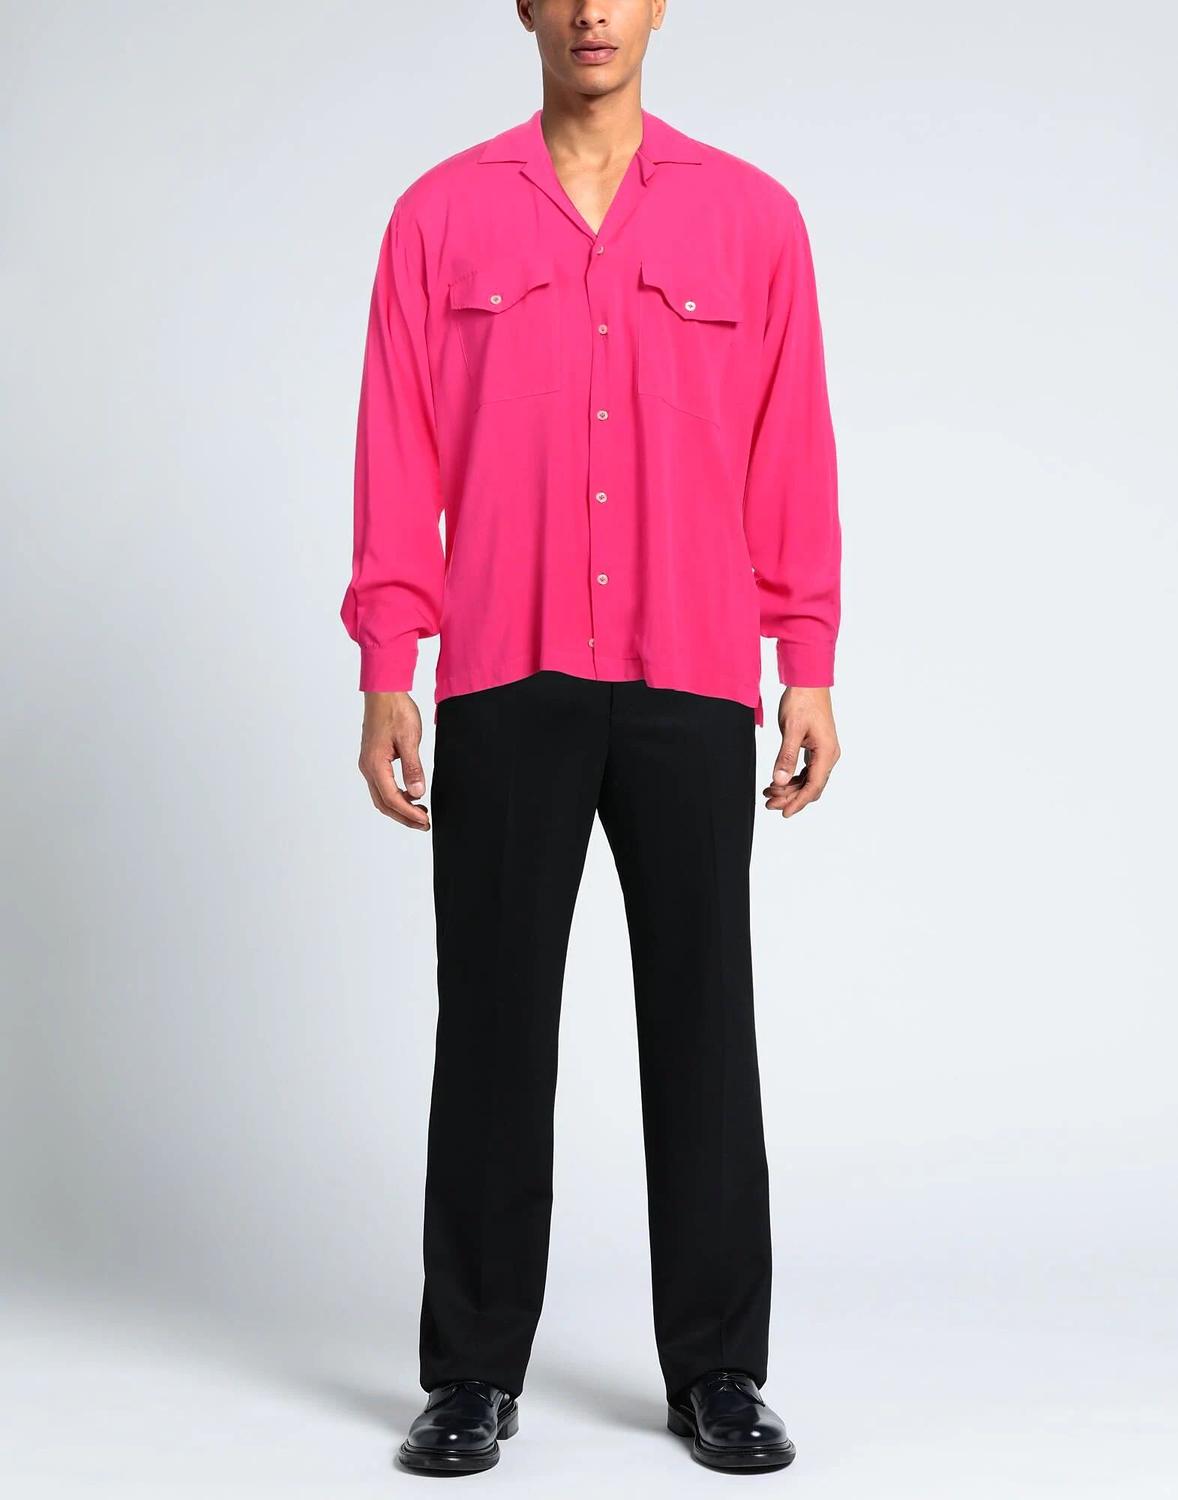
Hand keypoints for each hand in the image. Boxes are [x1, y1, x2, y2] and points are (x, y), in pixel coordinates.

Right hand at [358, 691, 429, 829]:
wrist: (384, 693)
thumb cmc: (395, 711)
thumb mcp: (409, 739)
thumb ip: (412, 768)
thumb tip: (417, 793)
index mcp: (375, 764)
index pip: (392, 799)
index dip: (409, 813)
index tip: (425, 821)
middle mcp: (367, 767)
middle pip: (383, 803)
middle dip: (403, 817)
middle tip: (424, 824)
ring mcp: (368, 764)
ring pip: (381, 796)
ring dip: (399, 807)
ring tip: (420, 813)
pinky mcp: (373, 759)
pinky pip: (381, 785)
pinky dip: (395, 795)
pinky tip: (411, 794)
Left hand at [762, 686, 840, 818]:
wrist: (808, 681)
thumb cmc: (802, 701)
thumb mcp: (791, 729)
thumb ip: (786, 756)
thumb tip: (779, 780)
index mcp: (827, 752)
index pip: (814, 785)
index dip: (798, 801)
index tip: (784, 813)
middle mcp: (829, 755)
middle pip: (811, 786)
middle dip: (790, 797)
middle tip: (768, 803)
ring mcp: (824, 752)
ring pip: (808, 779)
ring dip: (790, 789)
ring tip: (768, 793)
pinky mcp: (816, 747)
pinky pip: (806, 770)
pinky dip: (792, 778)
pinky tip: (776, 781)